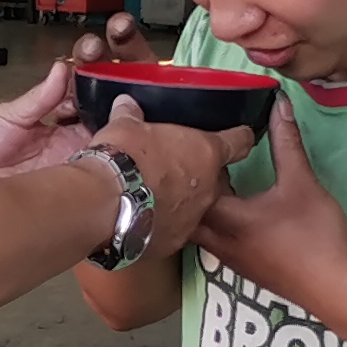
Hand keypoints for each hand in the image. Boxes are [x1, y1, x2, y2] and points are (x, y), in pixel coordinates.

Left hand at [0, 17, 141, 177]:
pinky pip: (85, 181)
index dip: (106, 91)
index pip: (91, 104)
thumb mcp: (10, 114)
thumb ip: (40, 97)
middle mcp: (67, 145)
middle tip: (132, 106)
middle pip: (105, 130)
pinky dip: (99, 170)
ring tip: (125, 129)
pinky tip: (109, 157)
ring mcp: (66, 168)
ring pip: (102, 155)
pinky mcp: (60, 191)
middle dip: (120, 117)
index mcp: (57, 121)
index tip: (119, 78)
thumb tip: (63, 68)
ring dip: (114, 143)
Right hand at [87, 105, 240, 257]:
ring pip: (196, 206)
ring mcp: (194, 218)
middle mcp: (209, 187)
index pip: (239, 142)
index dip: (239, 138)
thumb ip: (130, 115)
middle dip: (200, 173)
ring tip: (154, 195)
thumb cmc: (124, 155)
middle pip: (215, 178)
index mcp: (206, 152)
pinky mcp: (175, 242)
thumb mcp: (125, 126)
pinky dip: (162, 223)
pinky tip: (141, 218)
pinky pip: (174, 229)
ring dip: (181, 200)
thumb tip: (126, 104)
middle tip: (177, 167)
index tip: (240, 136)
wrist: (106, 204)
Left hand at [191, 95, 346, 301]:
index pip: (194, 185)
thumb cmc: (315, 234)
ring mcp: (230, 259)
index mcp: (225, 218)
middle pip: (187, 211)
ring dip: (203, 206)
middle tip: (203, 159)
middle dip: (192, 186)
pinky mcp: (245, 268)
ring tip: (216, 180)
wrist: (335, 288)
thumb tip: (279, 105)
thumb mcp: (301, 182)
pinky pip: (216, 241)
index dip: (195, 160)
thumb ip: (286, 143)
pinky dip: (217, 222)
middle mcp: (218, 241)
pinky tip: (236, 210)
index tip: (202, 138)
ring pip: (201, 229)